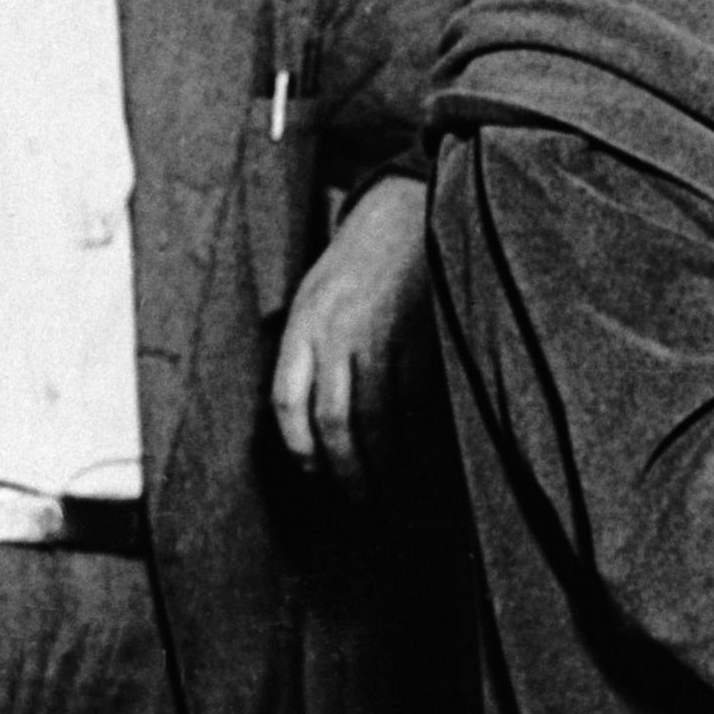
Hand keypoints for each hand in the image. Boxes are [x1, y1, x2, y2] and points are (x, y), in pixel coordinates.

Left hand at [270, 176, 430, 487]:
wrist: (408, 211)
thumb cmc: (359, 262)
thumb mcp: (315, 296)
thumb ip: (308, 351)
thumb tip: (311, 424)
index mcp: (304, 321)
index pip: (287, 401)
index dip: (298, 448)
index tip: (314, 474)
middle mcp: (339, 331)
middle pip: (334, 421)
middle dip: (346, 472)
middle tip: (358, 502)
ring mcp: (385, 336)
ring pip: (378, 419)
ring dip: (384, 465)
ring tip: (390, 491)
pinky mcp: (425, 339)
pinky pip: (417, 403)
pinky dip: (418, 437)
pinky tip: (422, 457)